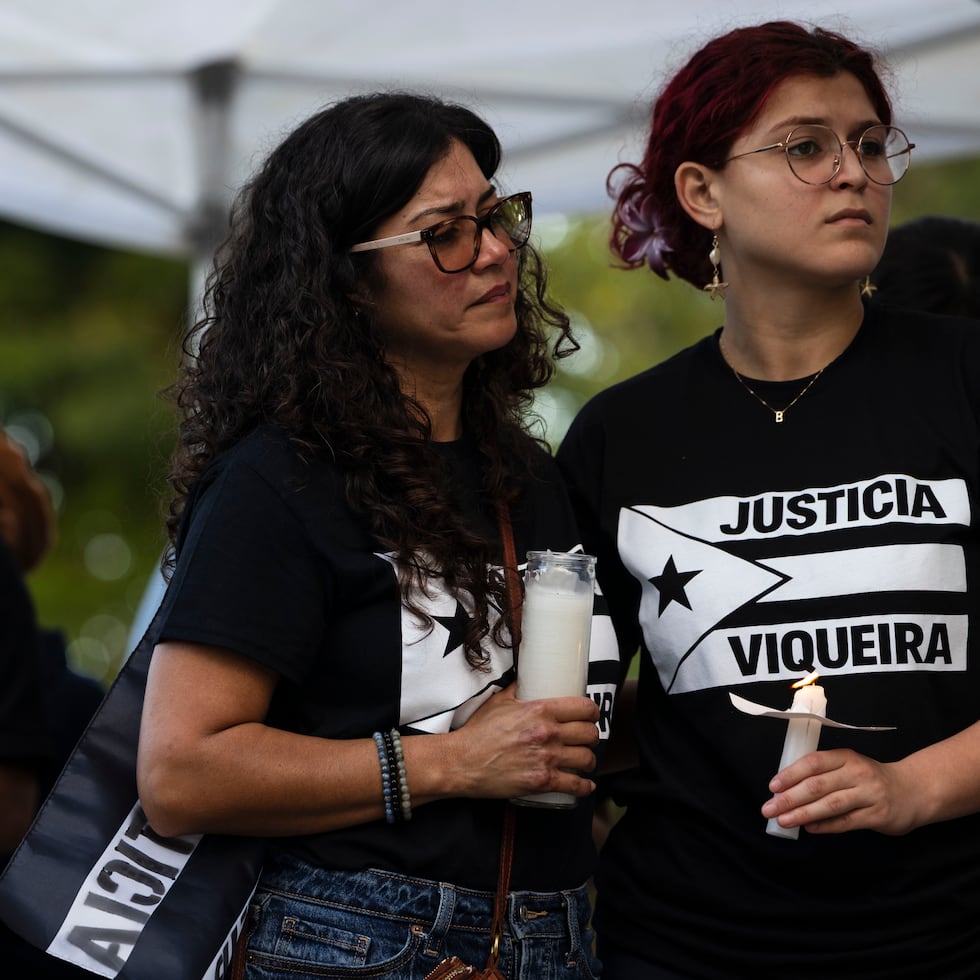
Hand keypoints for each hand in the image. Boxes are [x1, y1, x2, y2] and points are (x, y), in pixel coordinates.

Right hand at [448, 683, 599, 800]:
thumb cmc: (478, 732)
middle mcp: (547, 733)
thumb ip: (518, 690)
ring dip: (589, 761)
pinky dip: (585, 787)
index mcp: (540, 710)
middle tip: (587, 739)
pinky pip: (575, 785)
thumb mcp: (499, 702)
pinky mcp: (542, 782)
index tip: (590, 716)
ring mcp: (546, 759)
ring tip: (585, 761)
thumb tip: (528, 679)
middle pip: (590, 733)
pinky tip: (585, 785)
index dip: (592, 713)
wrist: (462, 761)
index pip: (583, 708)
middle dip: (592, 737)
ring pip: (586, 759)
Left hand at [761, 748, 920, 835]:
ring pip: (830, 805)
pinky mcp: (878, 815)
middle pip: (817, 785)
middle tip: (769, 808)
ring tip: (783, 820)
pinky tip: (809, 828)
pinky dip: (825, 826)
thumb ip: (823, 773)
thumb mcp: (848, 766)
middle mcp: (857, 773)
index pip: (813, 762)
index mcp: (846, 757)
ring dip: (803, 814)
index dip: (791, 774)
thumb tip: (787, 788)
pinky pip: (846, 822)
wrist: (914, 791)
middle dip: (789, 798)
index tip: (773, 786)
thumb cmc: (870, 778)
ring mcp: (869, 795)